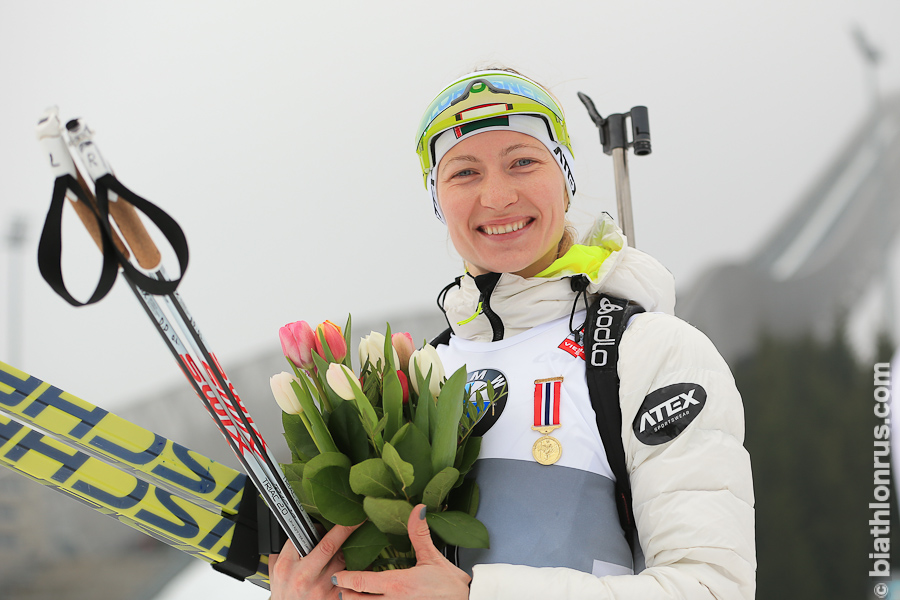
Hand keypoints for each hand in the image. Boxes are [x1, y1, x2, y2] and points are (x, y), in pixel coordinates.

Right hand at [269, 524, 359, 599]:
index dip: (317, 526)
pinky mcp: (334, 599)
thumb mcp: (275, 572)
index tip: (328, 522)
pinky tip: (358, 567)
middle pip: (328, 546)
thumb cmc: (284, 593)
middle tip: (358, 518)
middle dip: (345, 529)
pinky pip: (352, 579)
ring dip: (350, 552)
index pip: (303, 535)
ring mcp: (320, 589)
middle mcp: (303, 576)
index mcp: (286, 565)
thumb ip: (285, 551)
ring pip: (343, 560)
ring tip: (354, 547)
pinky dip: (357, 571)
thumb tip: (298, 528)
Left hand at [334, 504, 470, 599]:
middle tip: (339, 586)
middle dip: (345, 594)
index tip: (337, 574)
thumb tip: (417, 509)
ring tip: (351, 595)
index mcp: (397, 584)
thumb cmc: (450, 586)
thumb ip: (419, 533)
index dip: (344, 579)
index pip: (361, 583)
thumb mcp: (433, 557)